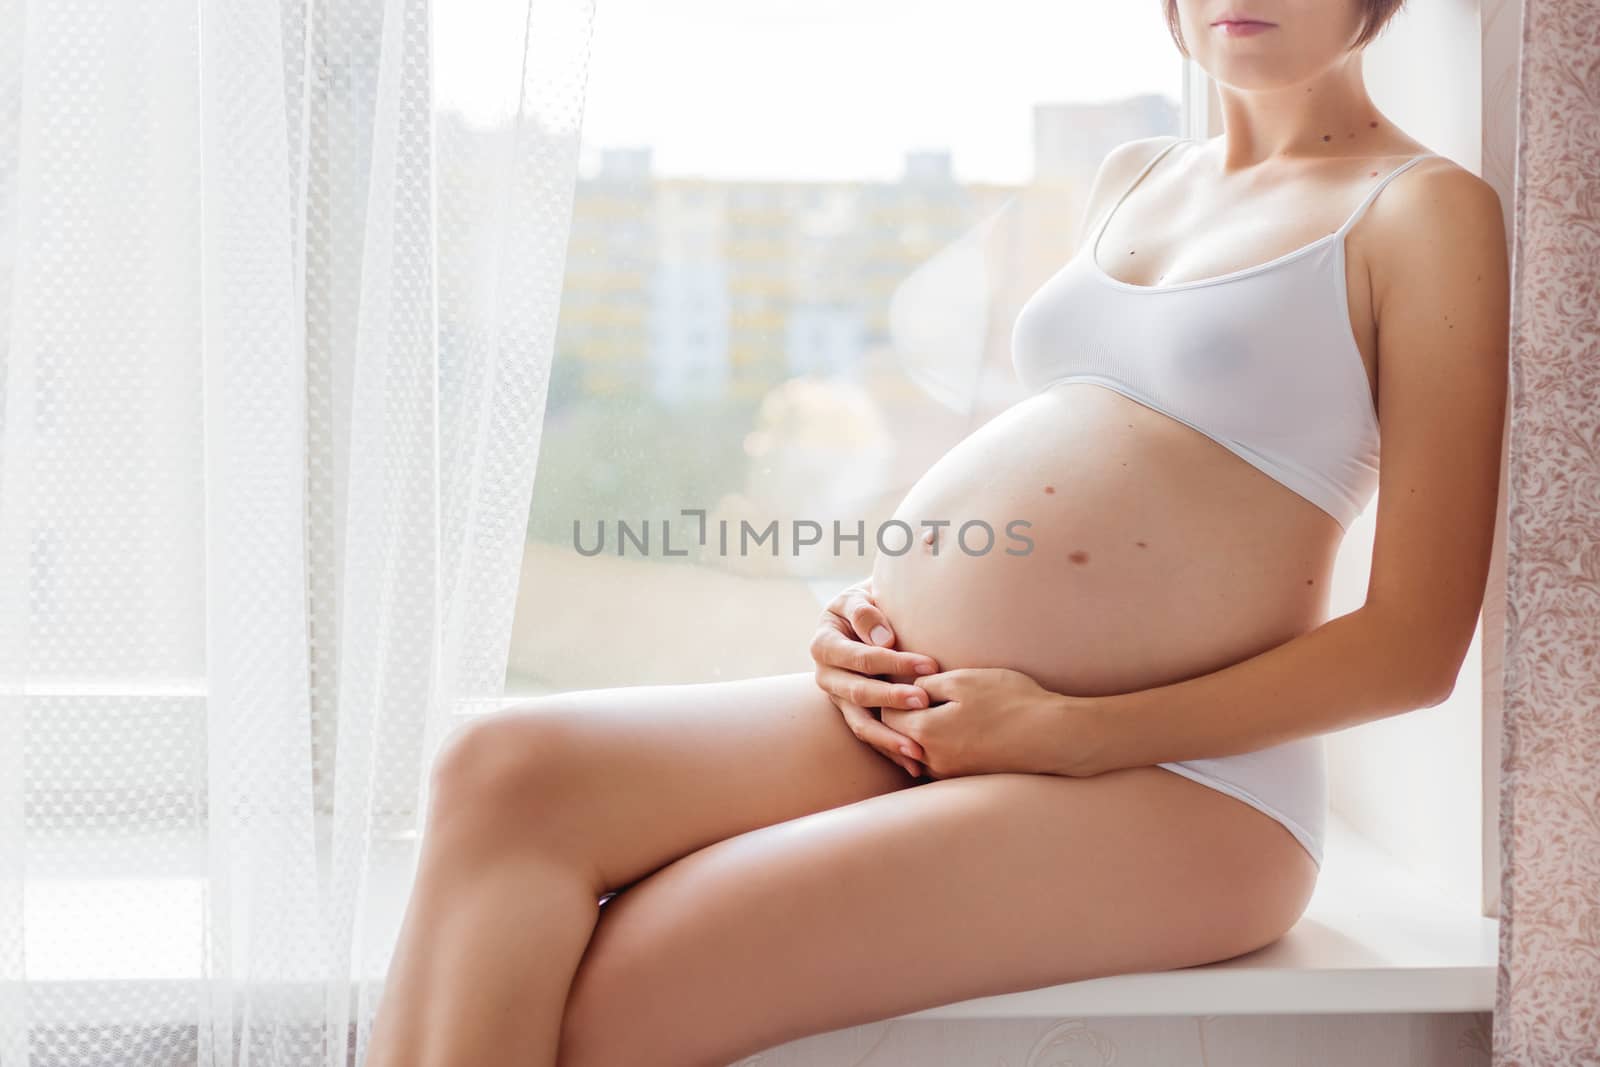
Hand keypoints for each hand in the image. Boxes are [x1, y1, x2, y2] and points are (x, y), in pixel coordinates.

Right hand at [809, 578, 940, 777]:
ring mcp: (838, 699)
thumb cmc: (865, 604)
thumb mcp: (858, 597)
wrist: (862, 617)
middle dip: (892, 699)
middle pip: (859, 693)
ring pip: (860, 724)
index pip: (861, 658)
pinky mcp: (852, 715)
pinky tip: (915, 763)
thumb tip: (884, 639)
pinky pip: (870, 736)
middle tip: (924, 703)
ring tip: (917, 750)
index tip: (930, 665)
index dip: (894, 662)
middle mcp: (826, 676)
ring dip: (889, 738)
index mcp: (824, 645)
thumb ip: (865, 612)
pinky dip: (891, 750)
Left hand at [882, 666, 1080, 778]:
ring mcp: (950, 774)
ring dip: (921, 733)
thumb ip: (927, 684)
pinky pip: (940, 762)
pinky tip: (957, 729)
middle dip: (903, 716)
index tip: (904, 681)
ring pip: (919, 752)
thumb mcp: (964, 680)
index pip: (888, 715)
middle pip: (899, 737)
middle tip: (915, 695)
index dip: (893, 695)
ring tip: (937, 711)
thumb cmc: (1010, 701)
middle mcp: (932, 760)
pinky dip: (940, 746)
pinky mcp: (967, 779)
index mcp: (925, 732)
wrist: (1053, 736)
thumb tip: (908, 690)